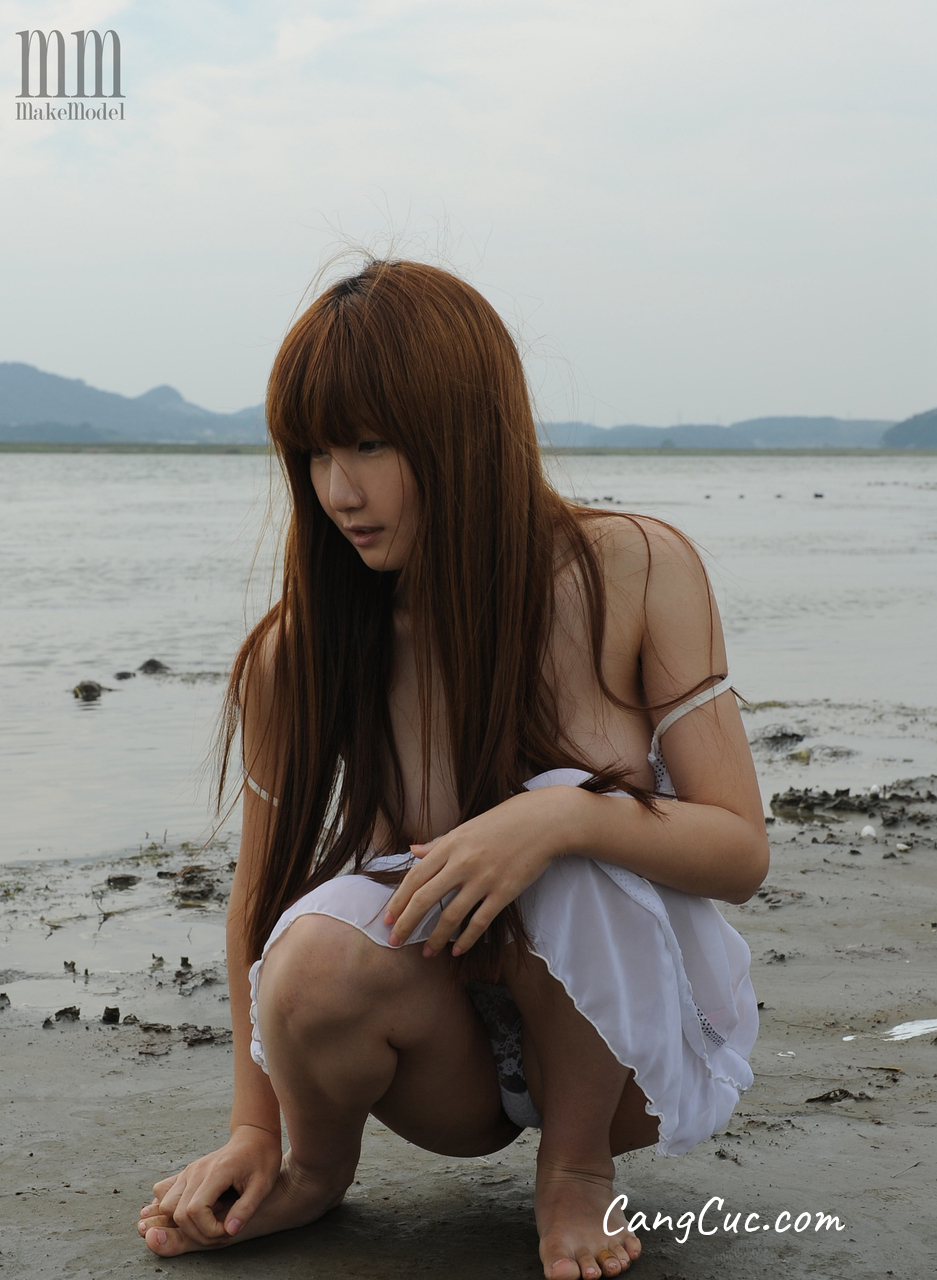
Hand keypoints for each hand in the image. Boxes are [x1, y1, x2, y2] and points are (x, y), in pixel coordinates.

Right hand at [138, 1124, 280, 1248]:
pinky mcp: (186, 1174)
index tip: (227, 1231)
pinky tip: (197, 1213)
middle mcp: (196, 1170)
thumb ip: (246, 1209)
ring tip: (210, 1222)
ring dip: (185, 1224)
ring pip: (167, 1206)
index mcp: (217, 1172)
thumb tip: (230, 1231)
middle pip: (178, 1213)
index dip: (208, 1229)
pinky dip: (172, 1211)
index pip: (196, 1210)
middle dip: (197, 1233)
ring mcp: (189, 1171)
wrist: (254, 1136)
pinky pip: (165, 1194)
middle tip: (221, 1233)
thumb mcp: (263, 1185)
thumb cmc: (262, 1159)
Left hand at [382, 786, 577, 957]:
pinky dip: (466, 939)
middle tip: (395, 942)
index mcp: (450, 845)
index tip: (387, 919)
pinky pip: (480, 922)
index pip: (415, 878)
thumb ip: (438, 843)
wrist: (542, 822)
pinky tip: (457, 950)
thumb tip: (412, 850)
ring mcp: (483, 879)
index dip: (398, 901)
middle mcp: (462, 863)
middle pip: (425, 899)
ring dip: (436, 938)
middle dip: (406, 923)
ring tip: (427, 952)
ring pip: (451, 916)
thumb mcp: (466, 828)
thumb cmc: (503, 822)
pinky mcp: (504, 892)